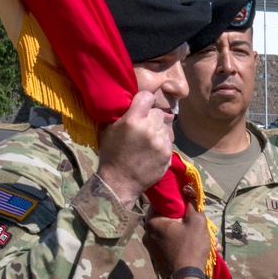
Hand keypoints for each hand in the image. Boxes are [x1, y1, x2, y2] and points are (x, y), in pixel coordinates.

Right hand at [97, 91, 172, 205]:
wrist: (120, 181)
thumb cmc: (111, 154)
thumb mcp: (108, 130)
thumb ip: (122, 114)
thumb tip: (132, 103)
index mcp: (133, 120)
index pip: (147, 97)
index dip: (144, 100)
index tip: (141, 106)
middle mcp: (149, 129)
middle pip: (158, 113)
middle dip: (151, 117)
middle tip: (143, 126)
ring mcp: (161, 142)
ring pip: (166, 126)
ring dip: (159, 130)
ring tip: (148, 140)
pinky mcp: (168, 154)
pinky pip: (169, 140)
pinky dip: (163, 142)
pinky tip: (153, 149)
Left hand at [143, 201, 211, 277]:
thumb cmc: (190, 246)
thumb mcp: (197, 221)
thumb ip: (192, 204)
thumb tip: (187, 188)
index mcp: (152, 222)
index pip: (160, 203)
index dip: (175, 201)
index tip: (188, 205)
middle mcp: (147, 234)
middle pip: (170, 221)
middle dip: (190, 223)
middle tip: (205, 227)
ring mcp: (152, 248)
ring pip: (175, 235)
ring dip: (192, 236)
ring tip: (212, 242)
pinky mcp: (159, 259)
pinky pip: (174, 247)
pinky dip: (187, 246)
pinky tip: (205, 251)